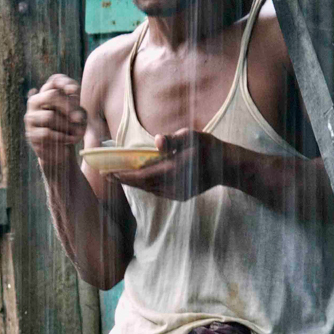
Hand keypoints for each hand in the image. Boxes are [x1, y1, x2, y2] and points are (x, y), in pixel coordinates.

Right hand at [24, 74, 87, 170]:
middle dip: (67, 105)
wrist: (60, 152)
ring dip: (67, 126)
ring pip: (50, 116)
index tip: (75, 90)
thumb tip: (77, 116)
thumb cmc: (71, 130)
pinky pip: (47, 133)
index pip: (54, 80)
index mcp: (48, 93)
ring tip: (77, 134)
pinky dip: (61, 137)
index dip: (65, 82)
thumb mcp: (79, 116)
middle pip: (51, 95)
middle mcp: (36, 102)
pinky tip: (68, 141)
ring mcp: (31, 117)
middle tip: (79, 118)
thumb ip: (79, 111)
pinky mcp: (31, 134)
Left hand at [109, 129, 231, 199]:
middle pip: (141, 184)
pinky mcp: (180, 196)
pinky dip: (146, 186)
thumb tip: (158, 141)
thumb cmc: (208, 147)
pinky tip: (140, 180)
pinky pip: (157, 192)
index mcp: (172, 170)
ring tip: (119, 176)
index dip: (122, 175)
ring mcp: (176, 193)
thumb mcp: (192, 136)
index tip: (107, 172)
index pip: (140, 175)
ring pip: (148, 189)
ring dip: (134, 183)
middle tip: (107, 175)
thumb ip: (174, 139)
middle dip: (124, 180)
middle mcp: (172, 185)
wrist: (226, 166)